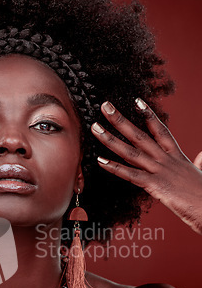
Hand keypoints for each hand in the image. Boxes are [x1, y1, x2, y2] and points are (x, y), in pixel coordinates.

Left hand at [91, 99, 201, 234]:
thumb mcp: (200, 173)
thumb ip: (199, 162)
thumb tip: (201, 156)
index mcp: (177, 156)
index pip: (161, 130)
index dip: (149, 115)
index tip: (137, 101)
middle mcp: (166, 160)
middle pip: (140, 135)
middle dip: (121, 120)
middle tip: (105, 106)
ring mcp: (160, 171)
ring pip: (130, 152)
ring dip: (110, 139)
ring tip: (95, 127)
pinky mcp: (155, 186)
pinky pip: (130, 175)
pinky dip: (114, 168)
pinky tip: (100, 160)